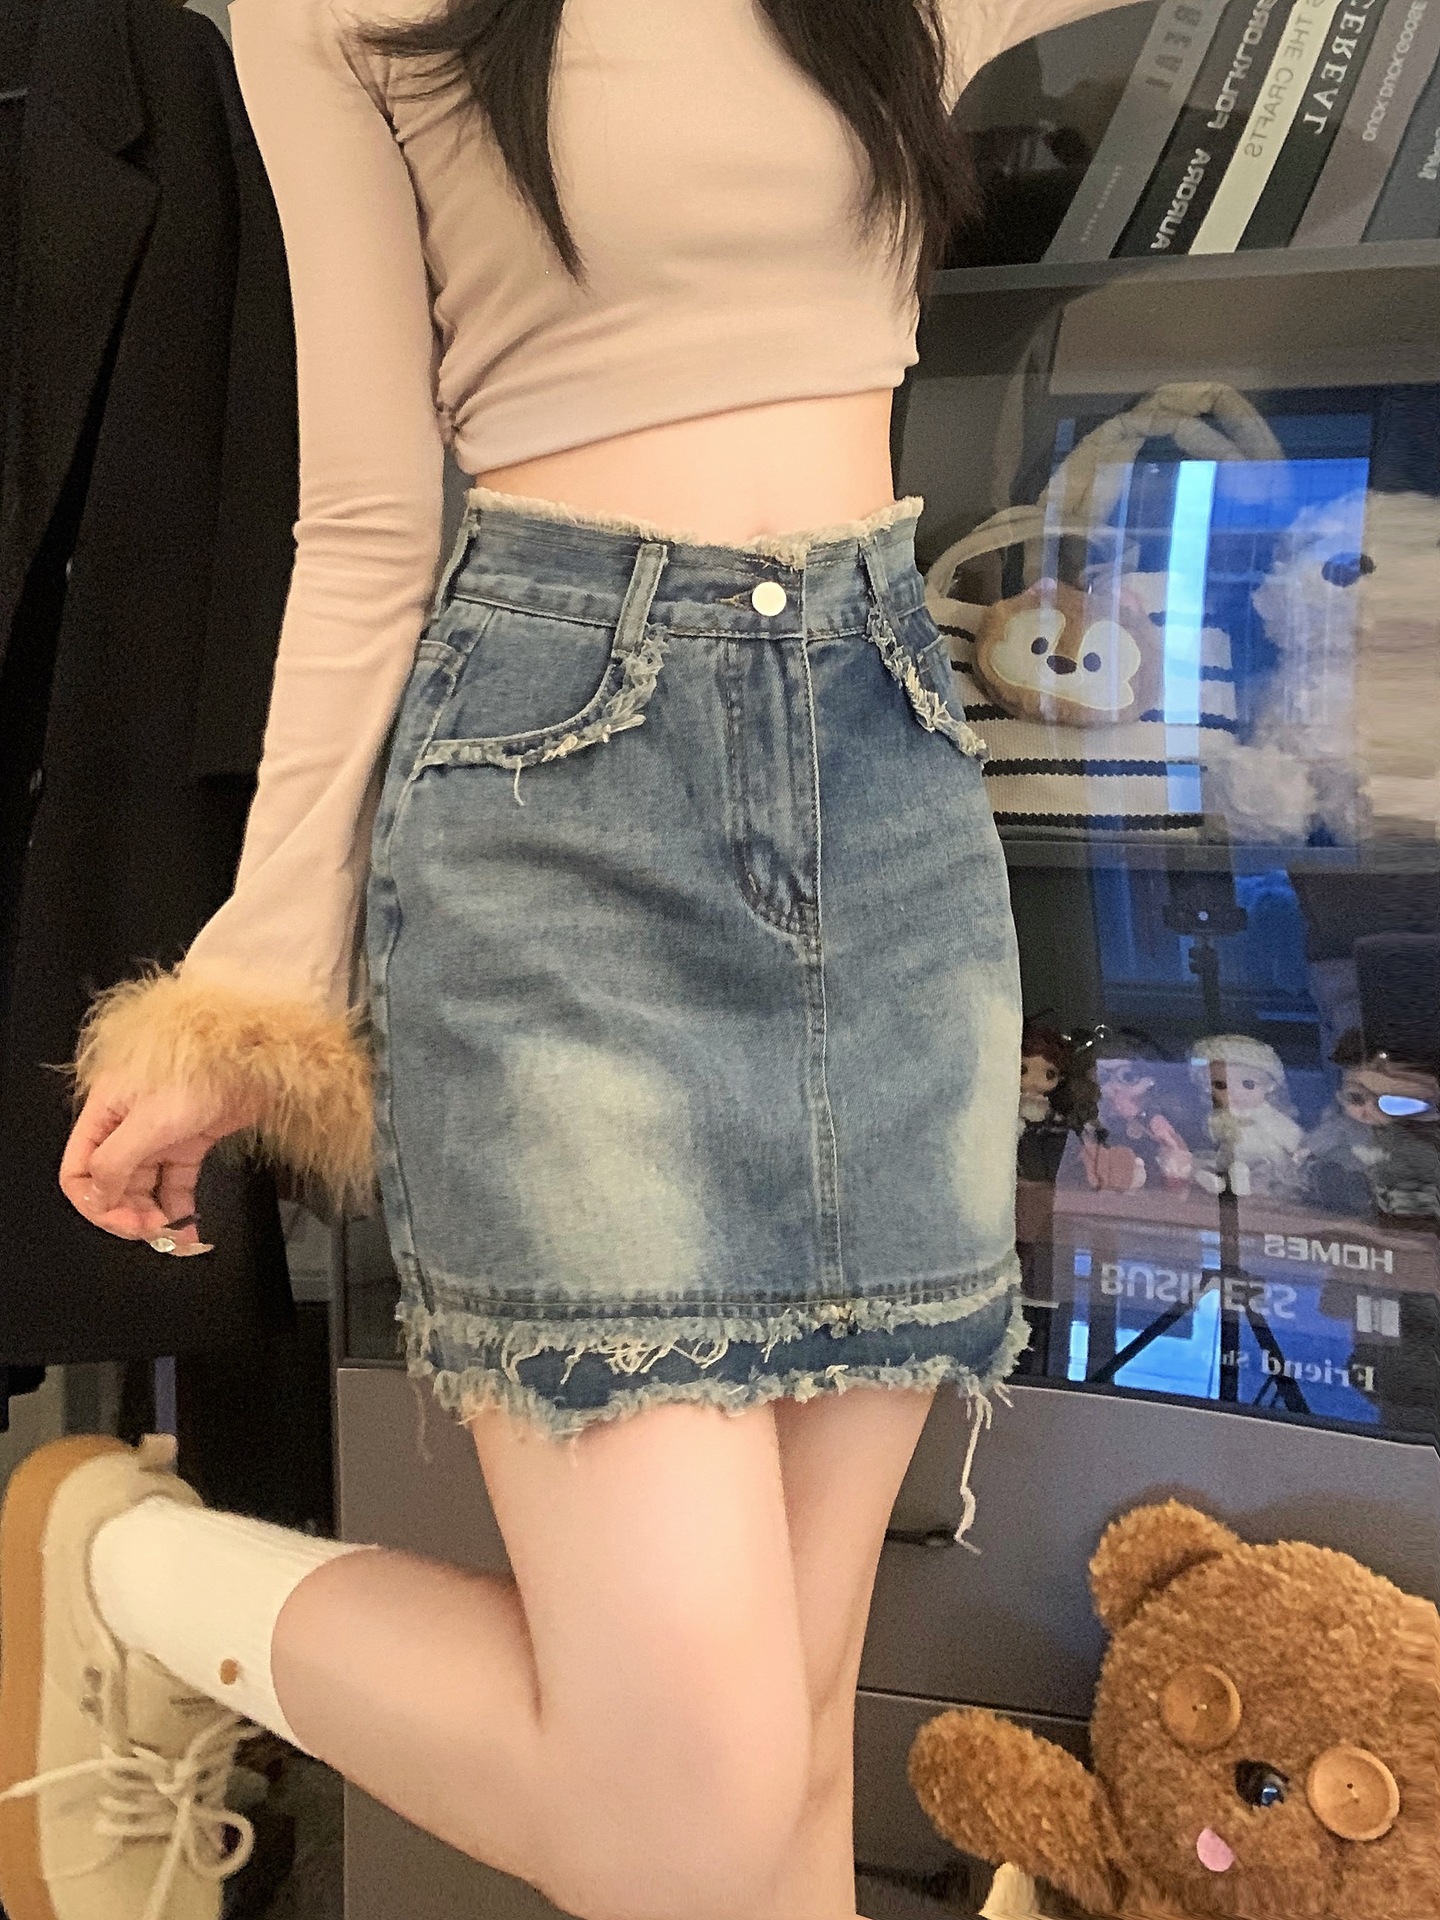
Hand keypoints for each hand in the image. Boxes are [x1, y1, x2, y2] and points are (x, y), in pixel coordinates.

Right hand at [58, 1070, 261, 1252]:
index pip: (78, 1172)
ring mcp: (159, 1133)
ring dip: (156, 1219)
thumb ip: (116, 1161)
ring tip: (175, 1239)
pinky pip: (175, 1184)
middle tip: (154, 1235)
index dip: (96, 1204)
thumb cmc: (203, 1069)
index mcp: (104, 1113)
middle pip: (112, 1185)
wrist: (256, 1054)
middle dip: (129, 1215)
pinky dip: (180, 1210)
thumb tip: (100, 1196)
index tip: (124, 1224)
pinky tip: (189, 1230)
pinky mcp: (189, 1140)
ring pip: (145, 1188)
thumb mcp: (150, 1120)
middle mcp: (127, 1125)